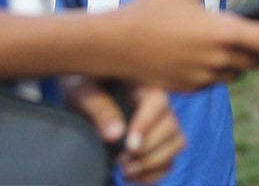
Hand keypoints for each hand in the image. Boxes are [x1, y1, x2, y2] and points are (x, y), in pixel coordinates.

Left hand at [64, 80, 183, 184]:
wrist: (82, 91)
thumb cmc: (84, 84)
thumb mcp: (84, 91)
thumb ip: (100, 108)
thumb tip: (116, 134)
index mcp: (143, 82)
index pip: (158, 102)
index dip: (147, 125)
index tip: (129, 146)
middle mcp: (157, 102)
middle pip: (172, 126)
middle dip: (148, 150)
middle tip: (121, 161)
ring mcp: (159, 122)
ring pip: (176, 143)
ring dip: (154, 163)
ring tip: (126, 171)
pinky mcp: (155, 141)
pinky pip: (169, 160)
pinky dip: (155, 174)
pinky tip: (133, 176)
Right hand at [113, 0, 258, 91]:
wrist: (115, 44)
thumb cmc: (152, 7)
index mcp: (222, 32)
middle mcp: (218, 60)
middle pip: (258, 60)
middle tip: (253, 25)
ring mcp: (204, 78)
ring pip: (238, 73)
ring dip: (240, 57)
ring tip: (228, 36)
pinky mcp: (189, 89)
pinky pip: (216, 80)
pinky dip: (219, 66)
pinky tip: (205, 48)